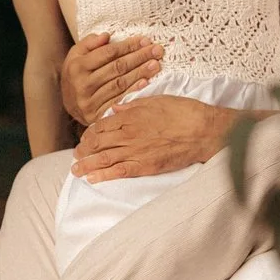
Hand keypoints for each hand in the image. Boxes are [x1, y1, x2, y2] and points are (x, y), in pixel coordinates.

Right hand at [60, 32, 163, 123]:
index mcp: (77, 66)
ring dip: (140, 73)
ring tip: (155, 64)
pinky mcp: (96, 115)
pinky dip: (133, 91)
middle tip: (157, 50)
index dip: (128, 46)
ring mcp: (89, 102)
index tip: (145, 40)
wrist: (69, 103)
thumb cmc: (77, 74)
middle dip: (139, 57)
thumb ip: (90, 43)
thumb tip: (106, 36)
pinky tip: (146, 82)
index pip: (108, 53)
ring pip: (120, 84)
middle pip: (117, 68)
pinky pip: (118, 101)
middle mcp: (82, 84)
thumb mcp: (76, 54)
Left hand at [73, 95, 236, 181]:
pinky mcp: (145, 166)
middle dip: (84, 150)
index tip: (85, 139)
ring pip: (103, 158)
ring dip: (86, 165)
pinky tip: (92, 179)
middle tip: (77, 156)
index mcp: (130, 116)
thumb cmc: (184, 112)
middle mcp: (128, 134)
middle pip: (98, 143)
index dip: (89, 134)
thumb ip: (133, 105)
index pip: (101, 126)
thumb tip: (116, 109)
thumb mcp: (157, 100)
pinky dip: (103, 175)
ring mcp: (135, 151)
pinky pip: (119, 172)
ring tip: (76, 171)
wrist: (203, 130)